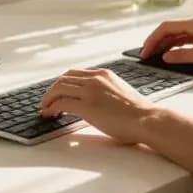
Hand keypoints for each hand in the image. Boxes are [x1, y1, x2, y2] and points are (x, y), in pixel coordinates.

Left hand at [39, 68, 155, 144]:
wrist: (147, 119)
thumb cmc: (138, 112)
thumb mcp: (120, 92)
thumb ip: (106, 91)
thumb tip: (97, 102)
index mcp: (104, 74)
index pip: (75, 73)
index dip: (63, 82)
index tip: (58, 91)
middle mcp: (95, 79)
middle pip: (64, 78)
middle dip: (52, 90)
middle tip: (47, 101)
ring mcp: (90, 91)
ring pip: (59, 88)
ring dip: (48, 98)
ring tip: (45, 108)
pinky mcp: (86, 106)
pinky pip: (61, 103)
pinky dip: (52, 107)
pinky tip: (50, 114)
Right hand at [140, 16, 192, 68]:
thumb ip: (182, 56)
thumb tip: (166, 57)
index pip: (166, 27)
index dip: (153, 39)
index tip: (145, 51)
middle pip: (170, 30)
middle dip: (156, 42)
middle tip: (146, 55)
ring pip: (177, 36)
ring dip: (165, 45)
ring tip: (155, 56)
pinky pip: (185, 40)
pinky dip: (175, 47)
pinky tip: (171, 55)